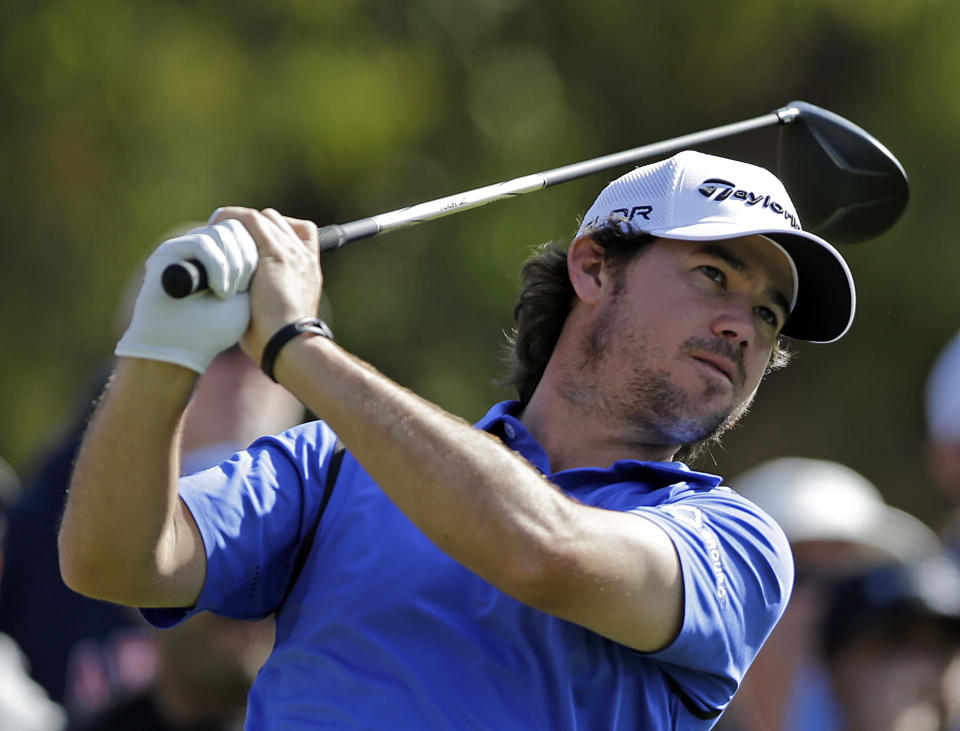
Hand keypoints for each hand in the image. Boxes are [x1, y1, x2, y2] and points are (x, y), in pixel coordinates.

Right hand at [115, 218, 257, 372]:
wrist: (185, 348)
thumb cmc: (217, 328)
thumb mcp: (247, 294)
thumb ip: (255, 266)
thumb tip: (263, 239)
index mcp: (224, 254)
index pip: (249, 230)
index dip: (257, 253)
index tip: (255, 284)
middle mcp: (204, 246)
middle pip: (237, 227)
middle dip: (247, 257)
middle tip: (244, 288)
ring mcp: (185, 247)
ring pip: (222, 233)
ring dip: (233, 266)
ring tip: (229, 293)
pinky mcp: (168, 252)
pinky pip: (201, 243)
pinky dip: (217, 266)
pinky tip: (220, 290)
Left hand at [205, 207, 321, 359]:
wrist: (288, 344)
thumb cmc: (277, 339)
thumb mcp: (275, 314)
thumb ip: (263, 297)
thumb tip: (238, 299)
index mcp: (309, 271)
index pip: (300, 234)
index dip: (275, 234)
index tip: (252, 245)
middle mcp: (304, 257)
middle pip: (279, 222)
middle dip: (254, 227)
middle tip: (229, 241)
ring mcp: (291, 253)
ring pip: (265, 218)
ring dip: (241, 222)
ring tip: (219, 232)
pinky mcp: (275, 253)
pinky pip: (251, 220)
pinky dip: (231, 218)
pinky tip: (215, 224)